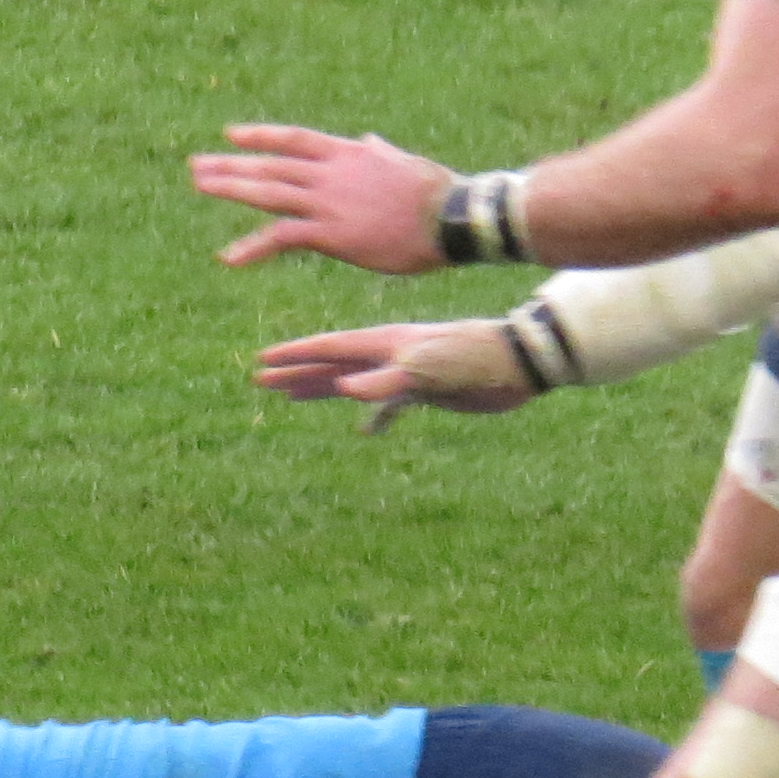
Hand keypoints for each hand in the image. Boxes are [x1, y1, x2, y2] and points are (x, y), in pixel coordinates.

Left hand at [190, 126, 448, 273]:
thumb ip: (379, 152)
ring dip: (230, 187)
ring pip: (267, 191)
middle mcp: (331, 173)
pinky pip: (280, 238)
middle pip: (270, 163)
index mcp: (348, 154)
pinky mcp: (330, 234)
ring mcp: (327, 202)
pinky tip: (228, 258)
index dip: (261, 136)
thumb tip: (369, 141)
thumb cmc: (436, 193)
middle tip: (197, 165)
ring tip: (199, 186)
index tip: (232, 135)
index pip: (294, 139)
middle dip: (231, 164)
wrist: (452, 217)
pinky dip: (251, 247)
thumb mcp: (403, 164)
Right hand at [253, 319, 534, 429]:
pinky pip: (389, 406)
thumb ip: (387, 380)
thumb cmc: (473, 357)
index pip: (329, 348)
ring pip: (352, 381)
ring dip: (321, 388)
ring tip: (290, 395)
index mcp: (384, 344)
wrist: (518, 360)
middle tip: (260, 378)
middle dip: (296, 371)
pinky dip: (375, 419)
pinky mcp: (424, 389)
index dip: (295, 356)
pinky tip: (365, 433)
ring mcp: (404, 372)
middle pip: (331, 364)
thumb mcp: (428, 368)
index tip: (263, 360)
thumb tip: (345, 389)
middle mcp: (388, 356)